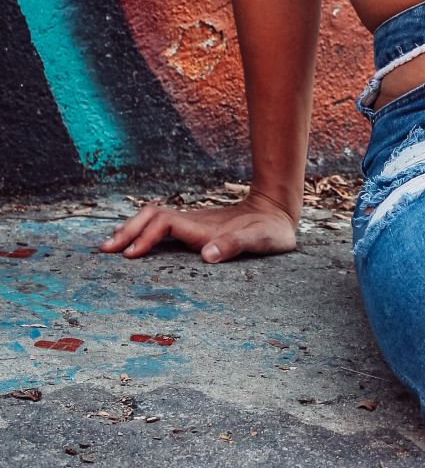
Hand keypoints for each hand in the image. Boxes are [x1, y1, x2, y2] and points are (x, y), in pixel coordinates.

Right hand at [98, 190, 298, 262]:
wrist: (277, 212)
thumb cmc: (270, 231)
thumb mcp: (259, 240)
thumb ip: (234, 245)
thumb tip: (206, 255)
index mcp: (203, 226)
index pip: (164, 225)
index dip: (146, 237)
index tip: (130, 255)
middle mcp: (193, 222)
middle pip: (151, 217)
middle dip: (128, 230)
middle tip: (105, 249)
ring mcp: (192, 223)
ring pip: (153, 219)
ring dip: (131, 229)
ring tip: (110, 244)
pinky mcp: (194, 228)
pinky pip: (161, 226)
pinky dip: (143, 231)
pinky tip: (134, 242)